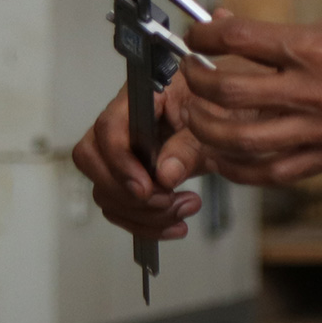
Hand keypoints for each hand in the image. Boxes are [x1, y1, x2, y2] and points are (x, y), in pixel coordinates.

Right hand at [69, 73, 207, 239]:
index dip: (120, 161)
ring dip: (143, 213)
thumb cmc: (221, 112)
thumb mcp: (214, 126)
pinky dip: (145, 224)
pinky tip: (176, 225)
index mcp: (141, 97)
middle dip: (127, 193)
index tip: (145, 189)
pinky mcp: (126, 177)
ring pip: (104, 190)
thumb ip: (189, 147)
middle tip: (168, 201)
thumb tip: (164, 175)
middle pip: (91, 160)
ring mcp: (119, 152)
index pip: (108, 126)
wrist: (229, 125)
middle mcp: (121, 123)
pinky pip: (119, 208)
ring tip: (186, 209)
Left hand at [179, 11, 321, 183]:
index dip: (206, 37)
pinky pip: (271, 172)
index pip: (240, 40)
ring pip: (241, 140)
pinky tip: (223, 155)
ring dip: (206, 127)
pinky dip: (237, 166)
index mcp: (318, 48)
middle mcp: (316, 91)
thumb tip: (242, 31)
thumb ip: (292, 34)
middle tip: (191, 74)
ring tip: (198, 114)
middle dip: (197, 82)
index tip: (197, 37)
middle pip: (229, 92)